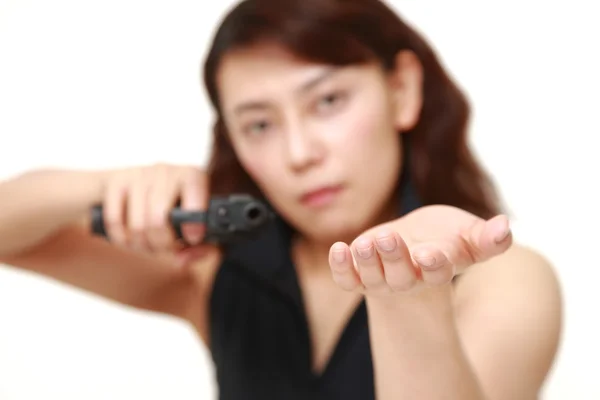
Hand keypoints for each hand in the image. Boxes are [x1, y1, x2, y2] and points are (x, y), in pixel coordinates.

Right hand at [100, 163, 211, 265]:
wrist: (134, 182)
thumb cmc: (172, 206)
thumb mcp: (195, 222)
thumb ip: (204, 246)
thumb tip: (183, 259)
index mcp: (192, 176)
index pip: (195, 196)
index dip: (193, 224)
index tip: (191, 238)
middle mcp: (166, 171)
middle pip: (159, 219)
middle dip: (162, 243)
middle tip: (165, 248)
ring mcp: (139, 174)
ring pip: (138, 224)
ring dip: (142, 244)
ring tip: (149, 245)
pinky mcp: (116, 181)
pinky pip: (115, 221)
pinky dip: (121, 239)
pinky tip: (130, 239)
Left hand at [328, 205, 512, 295]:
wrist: (415, 247)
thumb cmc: (445, 238)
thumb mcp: (467, 234)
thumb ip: (486, 236)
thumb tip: (506, 226)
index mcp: (438, 269)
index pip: (438, 271)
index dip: (434, 264)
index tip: (429, 253)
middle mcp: (408, 279)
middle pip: (401, 276)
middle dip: (394, 259)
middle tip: (388, 238)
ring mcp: (381, 280)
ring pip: (372, 277)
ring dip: (367, 261)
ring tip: (366, 242)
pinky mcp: (359, 276)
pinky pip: (347, 278)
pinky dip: (341, 267)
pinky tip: (337, 249)